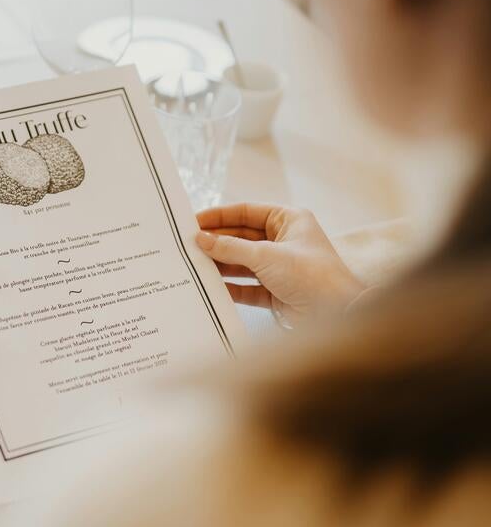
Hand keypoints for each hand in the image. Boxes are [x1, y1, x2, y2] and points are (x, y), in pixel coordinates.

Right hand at [196, 203, 363, 322]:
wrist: (337, 314)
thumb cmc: (312, 275)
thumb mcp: (266, 255)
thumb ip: (231, 248)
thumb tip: (202, 239)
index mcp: (289, 220)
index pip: (246, 212)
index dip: (219, 216)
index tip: (194, 221)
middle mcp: (284, 241)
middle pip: (241, 237)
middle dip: (217, 242)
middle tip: (188, 245)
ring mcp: (279, 267)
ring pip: (242, 262)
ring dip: (220, 265)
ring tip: (194, 265)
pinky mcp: (276, 291)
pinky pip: (247, 286)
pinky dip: (230, 287)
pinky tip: (211, 286)